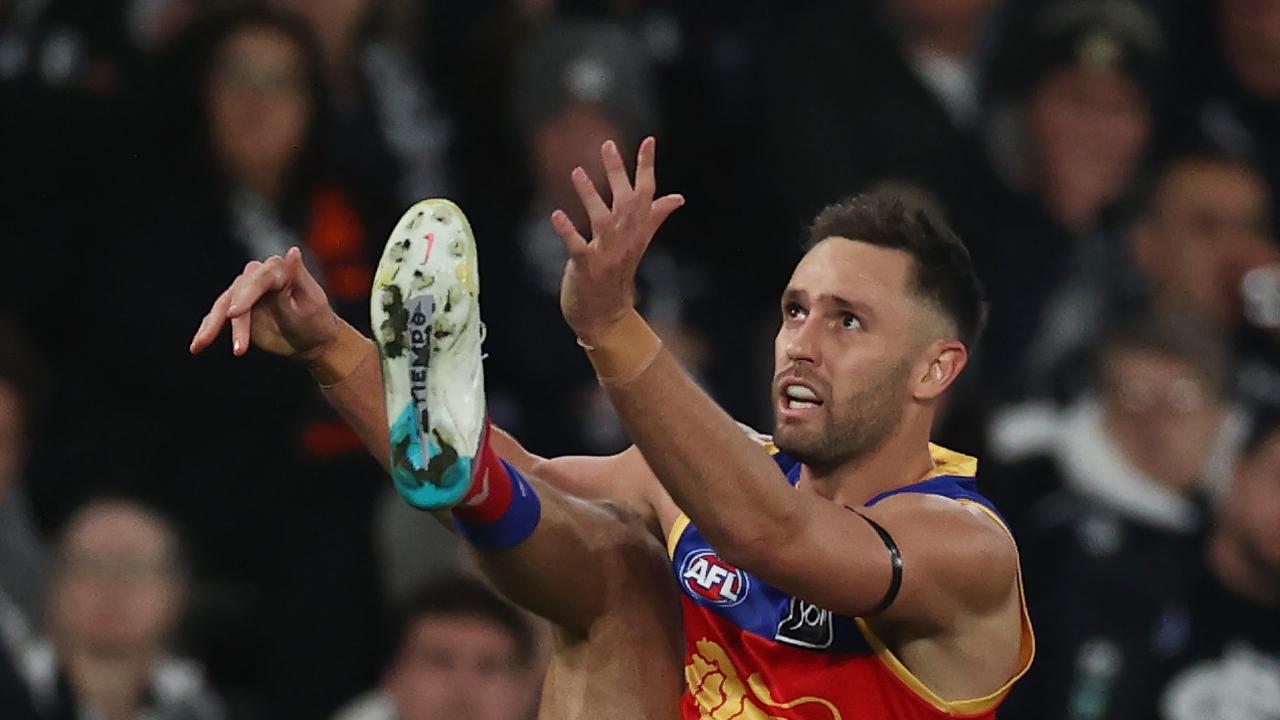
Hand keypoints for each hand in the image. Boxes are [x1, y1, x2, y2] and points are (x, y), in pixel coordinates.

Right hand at [189, 246, 338, 360]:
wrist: (310, 340)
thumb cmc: (315, 320)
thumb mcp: (310, 303)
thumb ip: (296, 279)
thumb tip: (293, 251)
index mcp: (280, 270)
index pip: (260, 279)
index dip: (246, 296)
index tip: (233, 314)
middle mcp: (258, 275)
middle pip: (238, 292)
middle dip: (233, 318)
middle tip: (237, 346)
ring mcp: (245, 291)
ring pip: (223, 305)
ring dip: (212, 326)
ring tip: (201, 345)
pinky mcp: (236, 308)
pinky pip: (217, 318)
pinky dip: (206, 331)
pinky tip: (196, 347)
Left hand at [550, 137, 683, 344]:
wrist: (606, 317)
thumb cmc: (618, 276)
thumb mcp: (638, 244)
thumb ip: (655, 217)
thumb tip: (678, 198)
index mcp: (638, 231)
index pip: (646, 194)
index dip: (646, 167)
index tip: (648, 140)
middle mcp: (625, 240)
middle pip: (625, 202)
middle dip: (617, 173)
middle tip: (607, 145)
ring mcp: (606, 254)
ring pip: (601, 220)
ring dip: (589, 196)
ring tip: (576, 172)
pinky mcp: (586, 268)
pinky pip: (577, 247)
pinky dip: (568, 231)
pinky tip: (556, 215)